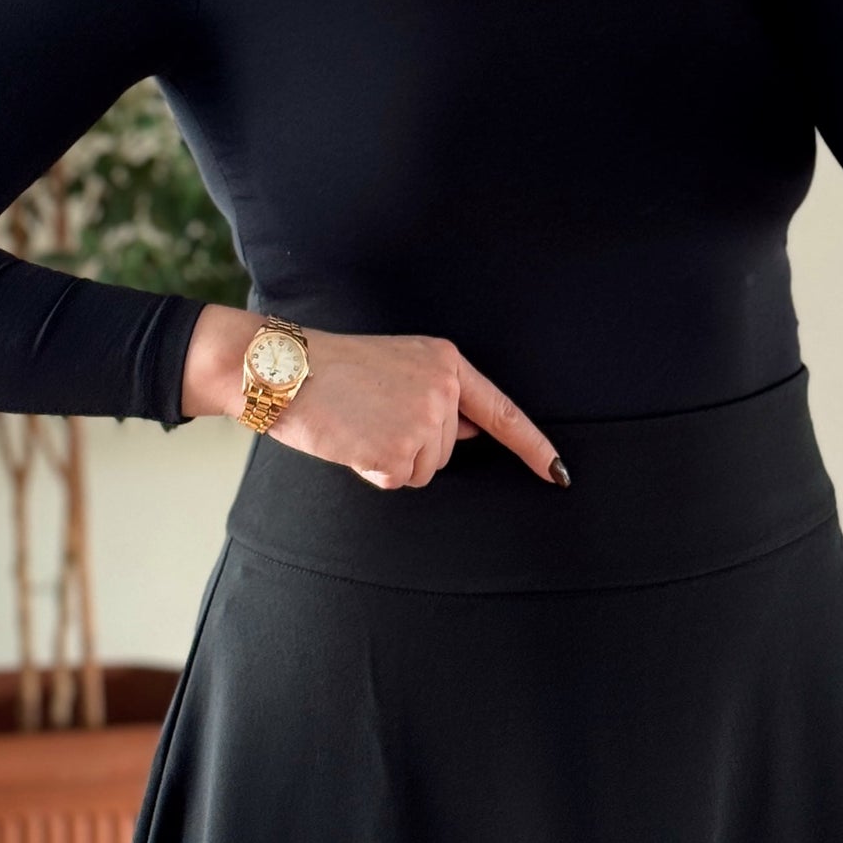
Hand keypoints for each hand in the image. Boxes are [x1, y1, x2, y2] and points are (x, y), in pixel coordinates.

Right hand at [180, 306, 565, 488]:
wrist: (283, 367)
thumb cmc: (329, 369)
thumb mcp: (396, 366)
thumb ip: (437, 396)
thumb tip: (470, 431)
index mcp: (446, 362)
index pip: (501, 411)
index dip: (533, 446)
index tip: (559, 473)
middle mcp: (444, 389)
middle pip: (446, 449)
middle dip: (409, 445)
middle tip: (367, 416)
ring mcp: (424, 420)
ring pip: (423, 469)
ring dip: (390, 459)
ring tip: (357, 425)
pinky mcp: (399, 449)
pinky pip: (398, 480)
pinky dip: (372, 470)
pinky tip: (350, 440)